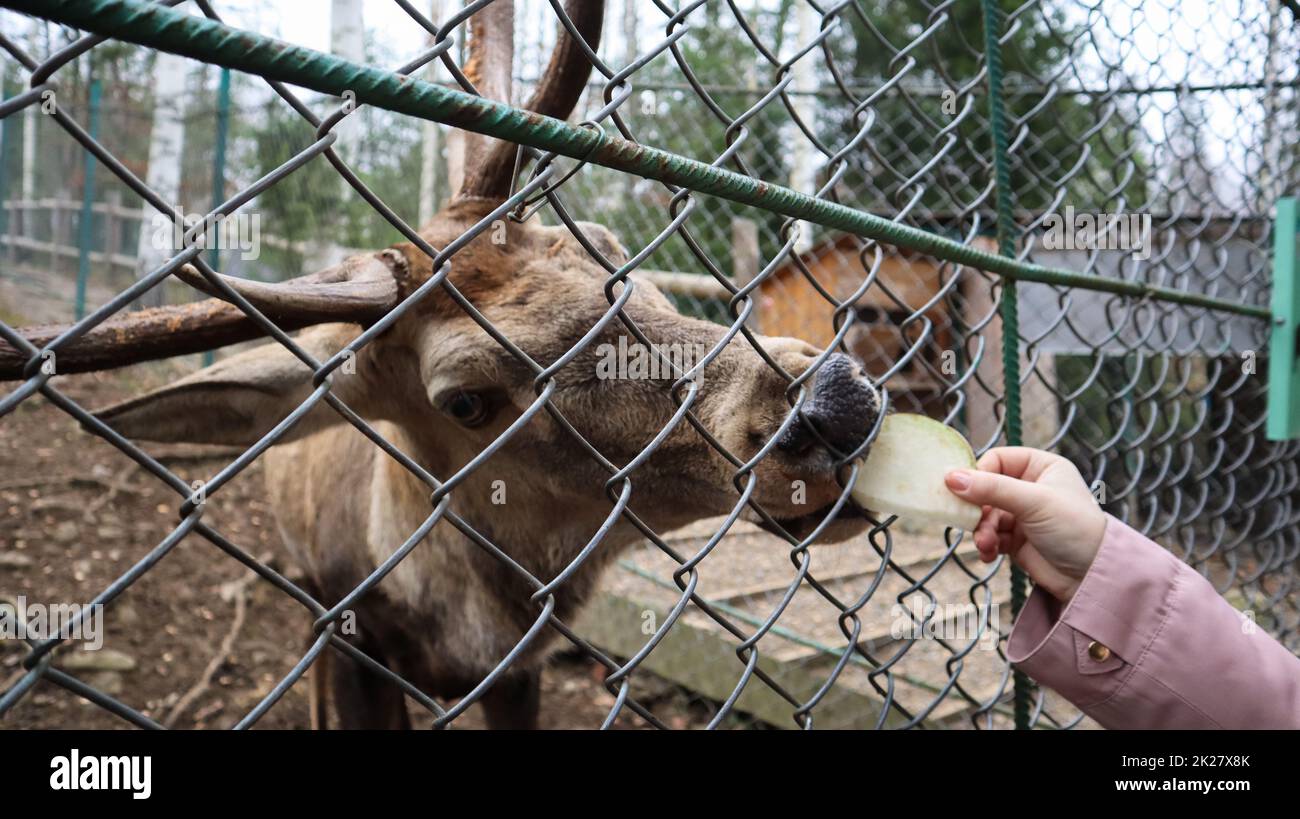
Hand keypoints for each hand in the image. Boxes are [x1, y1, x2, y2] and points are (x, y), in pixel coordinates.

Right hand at [944, 447, 1106, 602]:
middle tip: (972, 522)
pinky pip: (991, 535)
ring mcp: (1023, 514)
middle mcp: (1031, 487)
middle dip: (978, 509)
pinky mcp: (1017, 539)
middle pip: (986, 488)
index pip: (997, 459)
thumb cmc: (1074, 528)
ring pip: (986, 514)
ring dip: (981, 530)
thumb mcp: (1033, 502)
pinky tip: (989, 554)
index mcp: (1041, 467)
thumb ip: (992, 488)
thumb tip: (950, 477)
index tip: (966, 491)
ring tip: (986, 544)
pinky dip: (987, 544)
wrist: (1092, 577)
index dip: (979, 474)